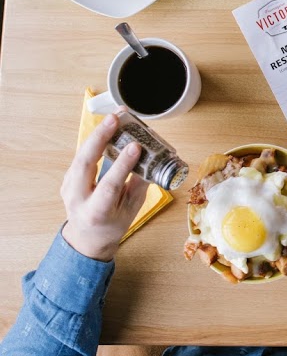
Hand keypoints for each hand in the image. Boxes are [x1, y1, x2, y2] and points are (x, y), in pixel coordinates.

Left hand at [60, 113, 148, 260]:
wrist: (86, 238)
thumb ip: (138, 185)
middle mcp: (77, 199)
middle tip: (115, 119)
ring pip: (80, 156)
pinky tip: (107, 129)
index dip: (122, 165)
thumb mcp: (131, 210)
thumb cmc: (112, 225)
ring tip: (114, 118)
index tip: (136, 146)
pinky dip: (95, 141)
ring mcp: (68, 187)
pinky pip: (82, 156)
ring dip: (97, 134)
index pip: (108, 185)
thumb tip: (149, 158)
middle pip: (84, 164)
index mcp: (96, 212)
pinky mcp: (68, 178)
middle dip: (99, 138)